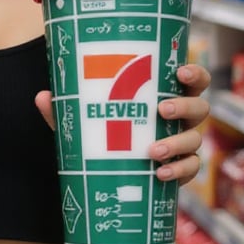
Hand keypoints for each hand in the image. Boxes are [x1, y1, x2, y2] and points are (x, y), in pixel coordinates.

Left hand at [34, 62, 210, 188]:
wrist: (112, 173)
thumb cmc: (106, 133)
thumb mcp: (85, 121)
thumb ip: (67, 109)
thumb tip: (43, 96)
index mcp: (165, 96)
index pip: (191, 79)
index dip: (193, 72)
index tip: (179, 70)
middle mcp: (180, 119)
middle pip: (200, 107)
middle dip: (185, 106)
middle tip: (162, 110)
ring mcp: (184, 144)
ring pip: (196, 139)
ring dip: (178, 143)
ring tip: (152, 151)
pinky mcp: (182, 169)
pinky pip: (190, 169)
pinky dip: (178, 170)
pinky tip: (159, 173)